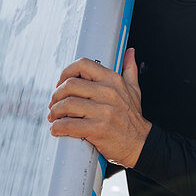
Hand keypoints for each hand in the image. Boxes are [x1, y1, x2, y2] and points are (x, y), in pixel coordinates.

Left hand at [47, 48, 150, 167]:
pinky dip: (58, 127)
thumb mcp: (134, 89)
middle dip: (56, 95)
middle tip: (54, 104)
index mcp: (113, 80)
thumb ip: (130, 69)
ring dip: (54, 112)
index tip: (61, 83)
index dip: (66, 72)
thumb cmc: (134, 118)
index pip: (82, 65)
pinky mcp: (98, 129)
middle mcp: (108, 93)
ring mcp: (103, 111)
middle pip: (70, 85)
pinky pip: (69, 125)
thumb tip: (130, 52)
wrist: (141, 143)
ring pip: (67, 104)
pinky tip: (57, 129)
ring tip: (54, 117)